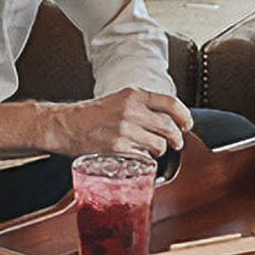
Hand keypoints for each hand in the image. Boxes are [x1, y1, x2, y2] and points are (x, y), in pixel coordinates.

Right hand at [48, 88, 191, 157]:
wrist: (67, 125)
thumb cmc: (93, 114)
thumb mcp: (119, 99)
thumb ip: (142, 104)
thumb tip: (169, 116)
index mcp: (134, 95)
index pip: (171, 103)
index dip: (184, 116)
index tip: (187, 125)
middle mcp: (132, 110)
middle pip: (169, 127)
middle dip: (177, 138)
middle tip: (176, 143)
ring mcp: (125, 130)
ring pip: (160, 145)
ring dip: (160, 150)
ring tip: (153, 149)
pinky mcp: (118, 148)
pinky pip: (144, 158)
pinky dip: (146, 160)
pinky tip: (139, 156)